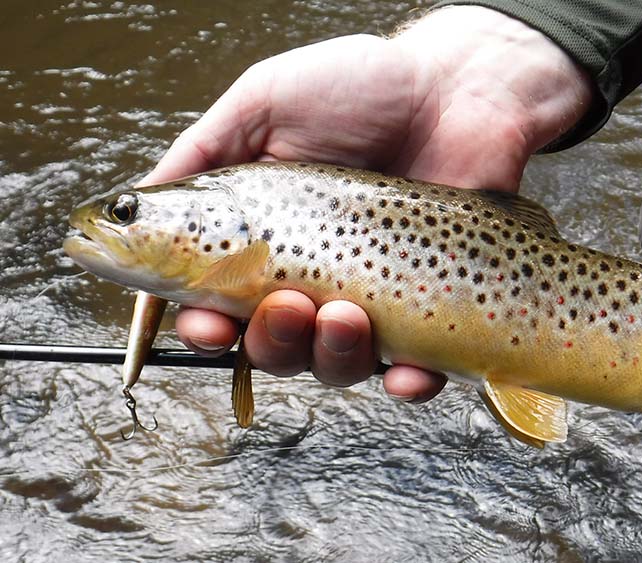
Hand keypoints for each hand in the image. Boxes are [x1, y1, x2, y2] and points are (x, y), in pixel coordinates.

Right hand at [140, 7, 590, 398]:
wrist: (461, 88)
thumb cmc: (366, 86)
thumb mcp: (264, 102)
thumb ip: (202, 154)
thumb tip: (139, 205)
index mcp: (268, 236)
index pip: (220, 303)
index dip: (205, 326)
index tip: (206, 324)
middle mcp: (315, 274)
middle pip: (275, 346)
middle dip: (270, 342)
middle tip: (289, 303)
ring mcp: (375, 295)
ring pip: (338, 365)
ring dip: (332, 355)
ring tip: (346, 313)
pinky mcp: (433, 306)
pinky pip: (418, 370)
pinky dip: (409, 384)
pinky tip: (408, 372)